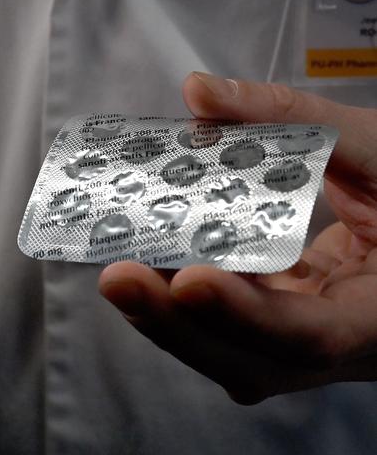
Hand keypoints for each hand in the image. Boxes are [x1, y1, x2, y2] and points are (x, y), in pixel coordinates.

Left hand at [99, 72, 376, 403]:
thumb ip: (294, 119)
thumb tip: (200, 93)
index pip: (312, 335)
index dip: (246, 315)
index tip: (188, 279)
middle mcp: (337, 347)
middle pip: (247, 361)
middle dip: (175, 322)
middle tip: (117, 276)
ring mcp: (298, 345)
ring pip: (223, 352)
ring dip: (165, 313)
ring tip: (119, 261)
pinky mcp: (272, 327)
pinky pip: (220, 327)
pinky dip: (179, 299)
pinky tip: (150, 256)